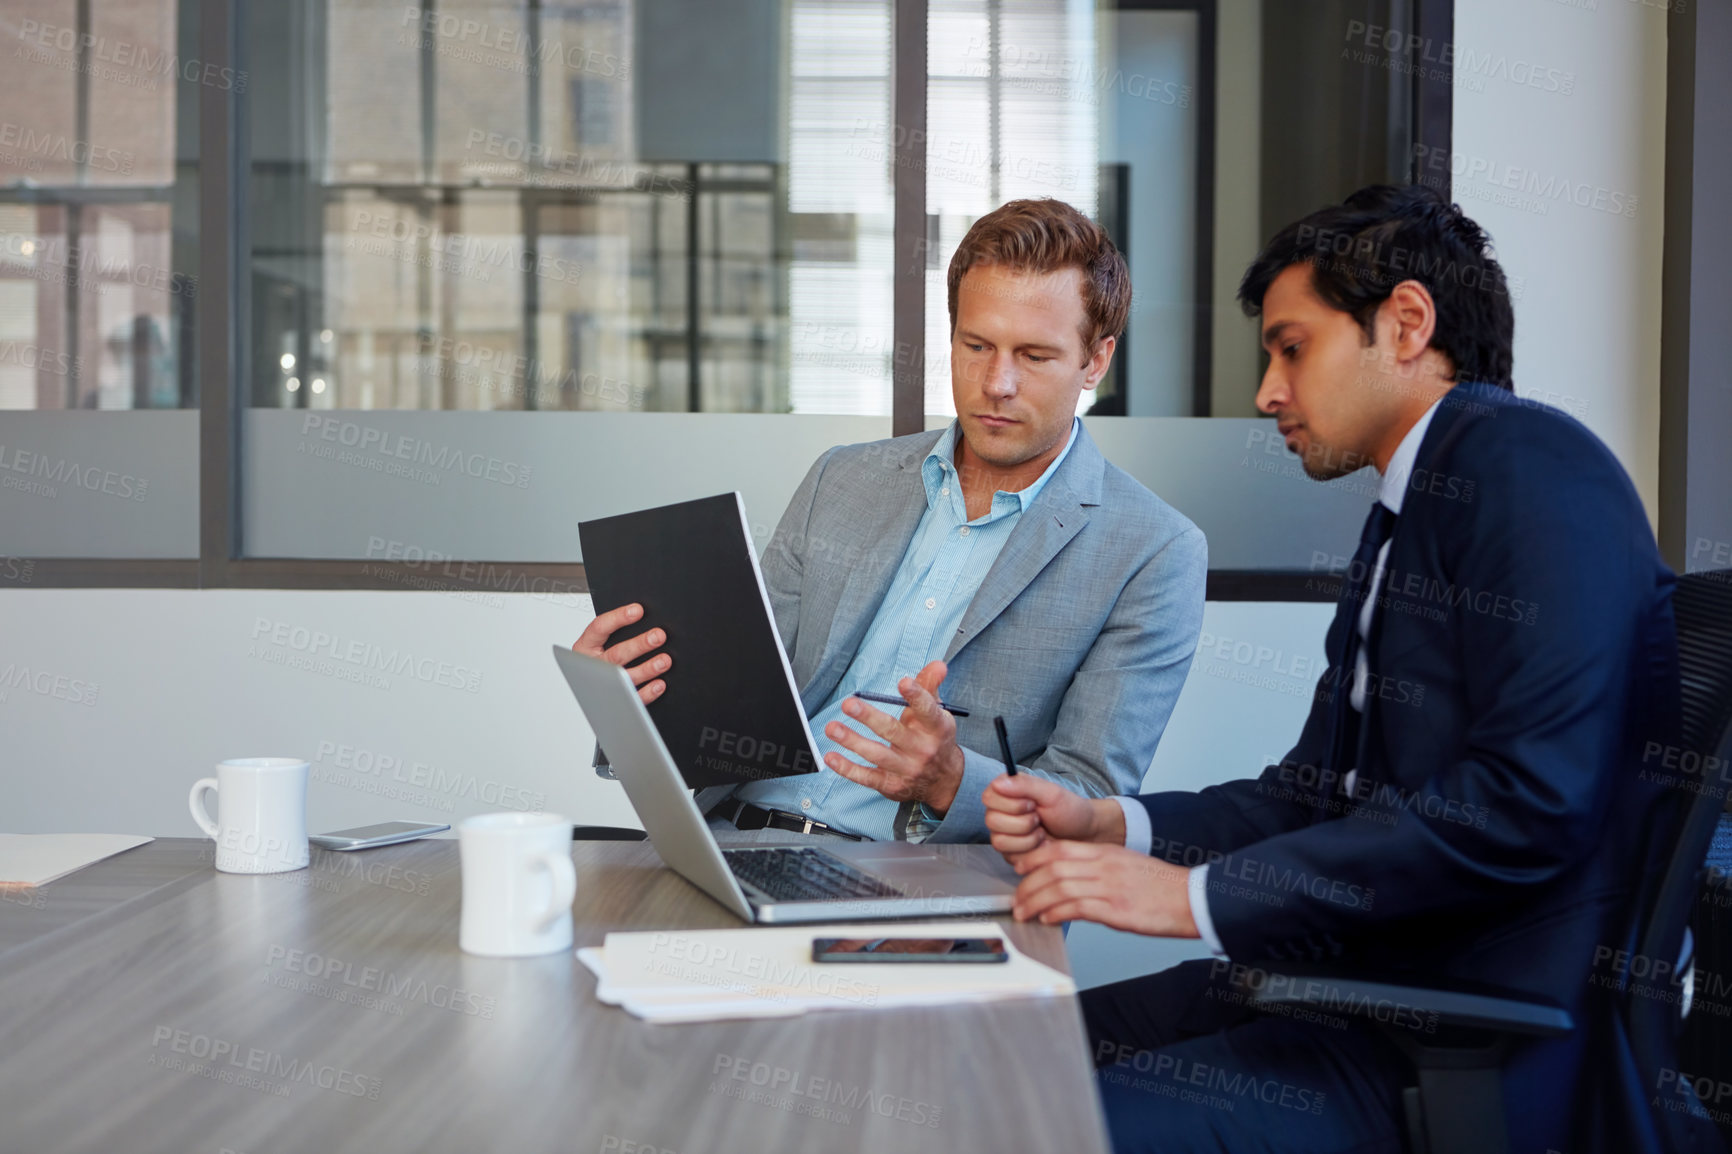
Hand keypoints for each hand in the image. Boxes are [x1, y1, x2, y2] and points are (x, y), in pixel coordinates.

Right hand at [572, 602, 669, 705]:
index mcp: (586, 646)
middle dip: (639, 645)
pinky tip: (660, 684)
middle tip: (658, 636)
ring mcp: (604, 684)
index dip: (618, 618)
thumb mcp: (601, 642)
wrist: (596, 690)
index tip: (638, 610)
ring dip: (647, 668)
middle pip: (616, 654)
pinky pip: (633, 698)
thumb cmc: (601, 657)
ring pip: (625, 677)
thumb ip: (618, 632)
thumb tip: (644, 618)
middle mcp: (594, 665)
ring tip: (664, 660)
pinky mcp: (618, 700)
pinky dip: (648, 692)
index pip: (599, 628)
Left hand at [823, 661, 965, 812]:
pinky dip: (847, 768)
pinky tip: (831, 757)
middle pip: (893, 731)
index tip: (903, 682)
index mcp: (936, 728)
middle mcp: (922, 750)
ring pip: (876, 754)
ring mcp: (906, 769)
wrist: (945, 781)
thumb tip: (938, 664)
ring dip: (852, 741)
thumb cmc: (935, 738)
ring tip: (832, 728)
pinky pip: (866, 777)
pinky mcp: (891, 785)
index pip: (928, 711)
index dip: (917, 696)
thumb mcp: (937, 713)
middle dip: (869, 717)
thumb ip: (930, 687)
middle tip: (848, 703)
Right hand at [983, 775, 1125, 865]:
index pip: (989, 798)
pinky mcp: (1010, 854)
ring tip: (1042, 832)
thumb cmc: (1068, 810)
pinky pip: (1010, 856)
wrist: (1083, 834)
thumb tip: (998, 783)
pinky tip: (1042, 845)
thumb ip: (1025, 785)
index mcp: (1005, 793)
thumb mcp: (1050, 793)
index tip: (1032, 804)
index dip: (1012, 804)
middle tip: (1039, 819)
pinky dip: (1031, 851)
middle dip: (1023, 822)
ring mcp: (1003, 835)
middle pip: (992, 821)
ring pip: (999, 841)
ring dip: (1027, 838)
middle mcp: (1000, 813)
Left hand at [1010, 840, 1198, 936]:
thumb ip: (1098, 869)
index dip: (1033, 859)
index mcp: (1105, 852)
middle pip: (1052, 867)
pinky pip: (1076, 907)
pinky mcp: (1115, 909)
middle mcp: (1104, 865)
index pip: (1058, 848)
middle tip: (1016, 901)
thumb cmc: (1159, 887)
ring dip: (1034, 901)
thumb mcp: (1125, 866)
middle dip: (1027, 885)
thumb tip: (1071, 882)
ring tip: (1024, 913)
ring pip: (1058, 887)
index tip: (1020, 872)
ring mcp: (1109, 886)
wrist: (1190, 898)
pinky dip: (1055, 913)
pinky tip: (1047, 919)